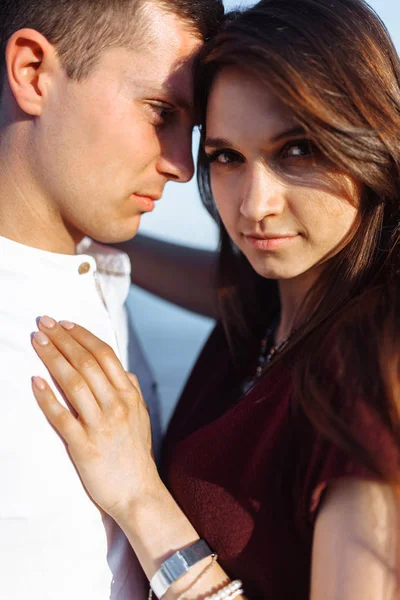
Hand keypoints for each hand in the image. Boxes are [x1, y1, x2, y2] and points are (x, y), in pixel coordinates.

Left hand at [31, 316, 160, 520]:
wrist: (138, 493)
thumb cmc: (135, 454)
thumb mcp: (141, 417)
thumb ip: (132, 391)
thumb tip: (121, 370)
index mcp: (129, 396)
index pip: (105, 355)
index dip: (83, 336)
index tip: (64, 324)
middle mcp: (117, 405)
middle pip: (87, 363)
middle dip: (63, 339)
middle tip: (43, 323)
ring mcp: (101, 425)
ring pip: (74, 384)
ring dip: (53, 359)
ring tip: (37, 341)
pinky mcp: (84, 446)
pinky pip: (62, 417)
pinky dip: (47, 397)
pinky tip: (35, 381)